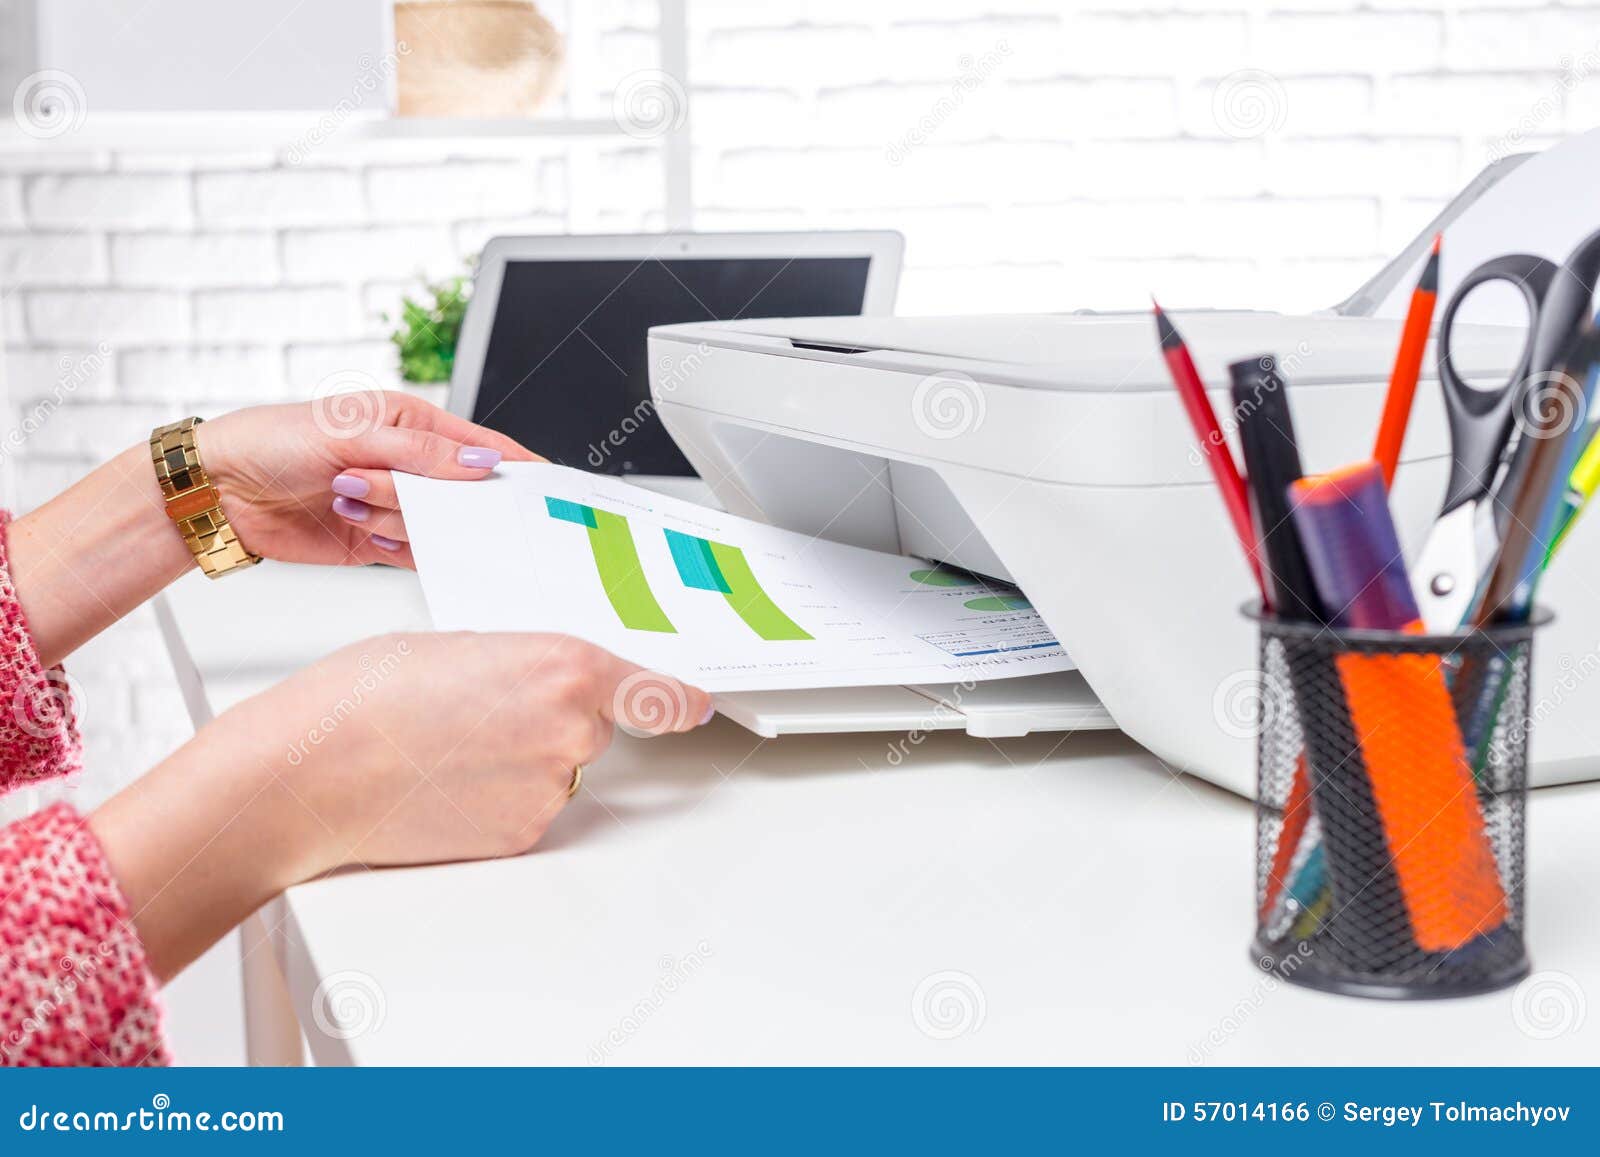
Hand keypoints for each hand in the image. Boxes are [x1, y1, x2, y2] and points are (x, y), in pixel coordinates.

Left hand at [198, 392, 538, 568]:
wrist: (218, 491)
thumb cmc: (271, 441)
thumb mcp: (349, 433)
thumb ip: (419, 453)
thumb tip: (480, 464)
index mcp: (411, 423)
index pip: (479, 446)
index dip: (514, 463)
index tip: (545, 482)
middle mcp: (408, 465)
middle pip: (460, 493)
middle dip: (434, 497)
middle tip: (388, 489)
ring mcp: (394, 505)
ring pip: (434, 526)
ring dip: (394, 518)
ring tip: (347, 499)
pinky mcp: (376, 541)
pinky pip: (411, 553)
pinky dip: (393, 547)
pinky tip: (363, 534)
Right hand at [245, 631, 712, 869]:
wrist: (314, 771)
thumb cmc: (366, 697)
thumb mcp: (462, 645)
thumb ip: (524, 661)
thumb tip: (542, 682)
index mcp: (563, 667)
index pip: (655, 691)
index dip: (677, 700)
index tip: (694, 705)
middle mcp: (570, 731)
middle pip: (593, 724)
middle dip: (553, 717)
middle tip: (482, 711)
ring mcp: (549, 789)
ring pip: (558, 768)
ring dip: (522, 758)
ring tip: (449, 747)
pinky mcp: (522, 836)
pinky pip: (529, 808)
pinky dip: (499, 797)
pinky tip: (447, 782)